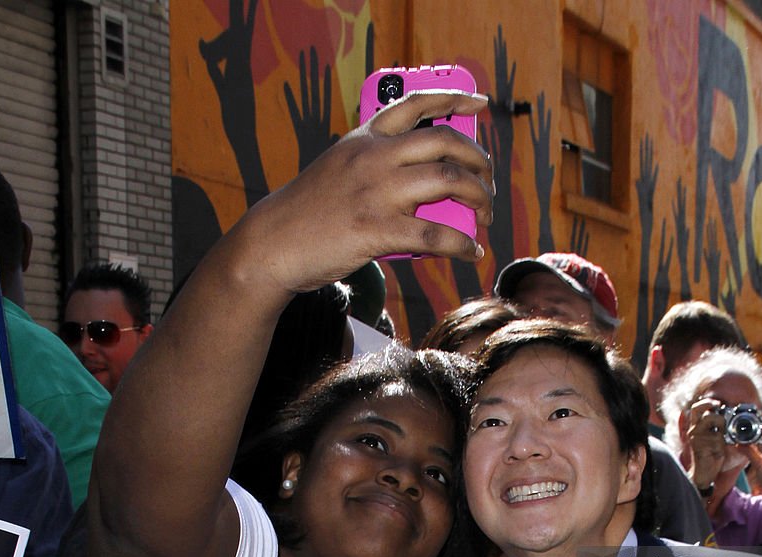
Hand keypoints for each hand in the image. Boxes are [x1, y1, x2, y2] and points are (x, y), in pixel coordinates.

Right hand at [225, 90, 493, 296]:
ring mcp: (376, 192)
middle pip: (446, 143)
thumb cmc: (311, 211)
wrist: (272, 242)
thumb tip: (435, 191)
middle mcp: (374, 157)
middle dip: (480, 161)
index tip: (480, 104)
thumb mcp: (341, 169)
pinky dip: (462, 244)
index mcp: (364, 138)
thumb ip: (380, 167)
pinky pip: (435, 234)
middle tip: (489, 184)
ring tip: (486, 216)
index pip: (415, 104)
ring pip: (449, 180)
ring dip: (480, 198)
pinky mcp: (377, 230)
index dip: (454, 99)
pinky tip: (471, 251)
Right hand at [685, 397, 727, 489]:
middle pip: (701, 411)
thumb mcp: (715, 439)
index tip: (717, 403)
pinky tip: (720, 450)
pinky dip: (722, 443)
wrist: (703, 474)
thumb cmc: (711, 456)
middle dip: (715, 411)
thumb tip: (732, 419)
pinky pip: (716, 438)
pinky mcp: (700, 446)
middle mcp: (693, 430)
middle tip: (723, 416)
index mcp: (695, 426)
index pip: (696, 408)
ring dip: (722, 426)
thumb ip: (719, 428)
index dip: (706, 402)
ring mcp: (696, 437)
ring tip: (724, 438)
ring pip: (711, 422)